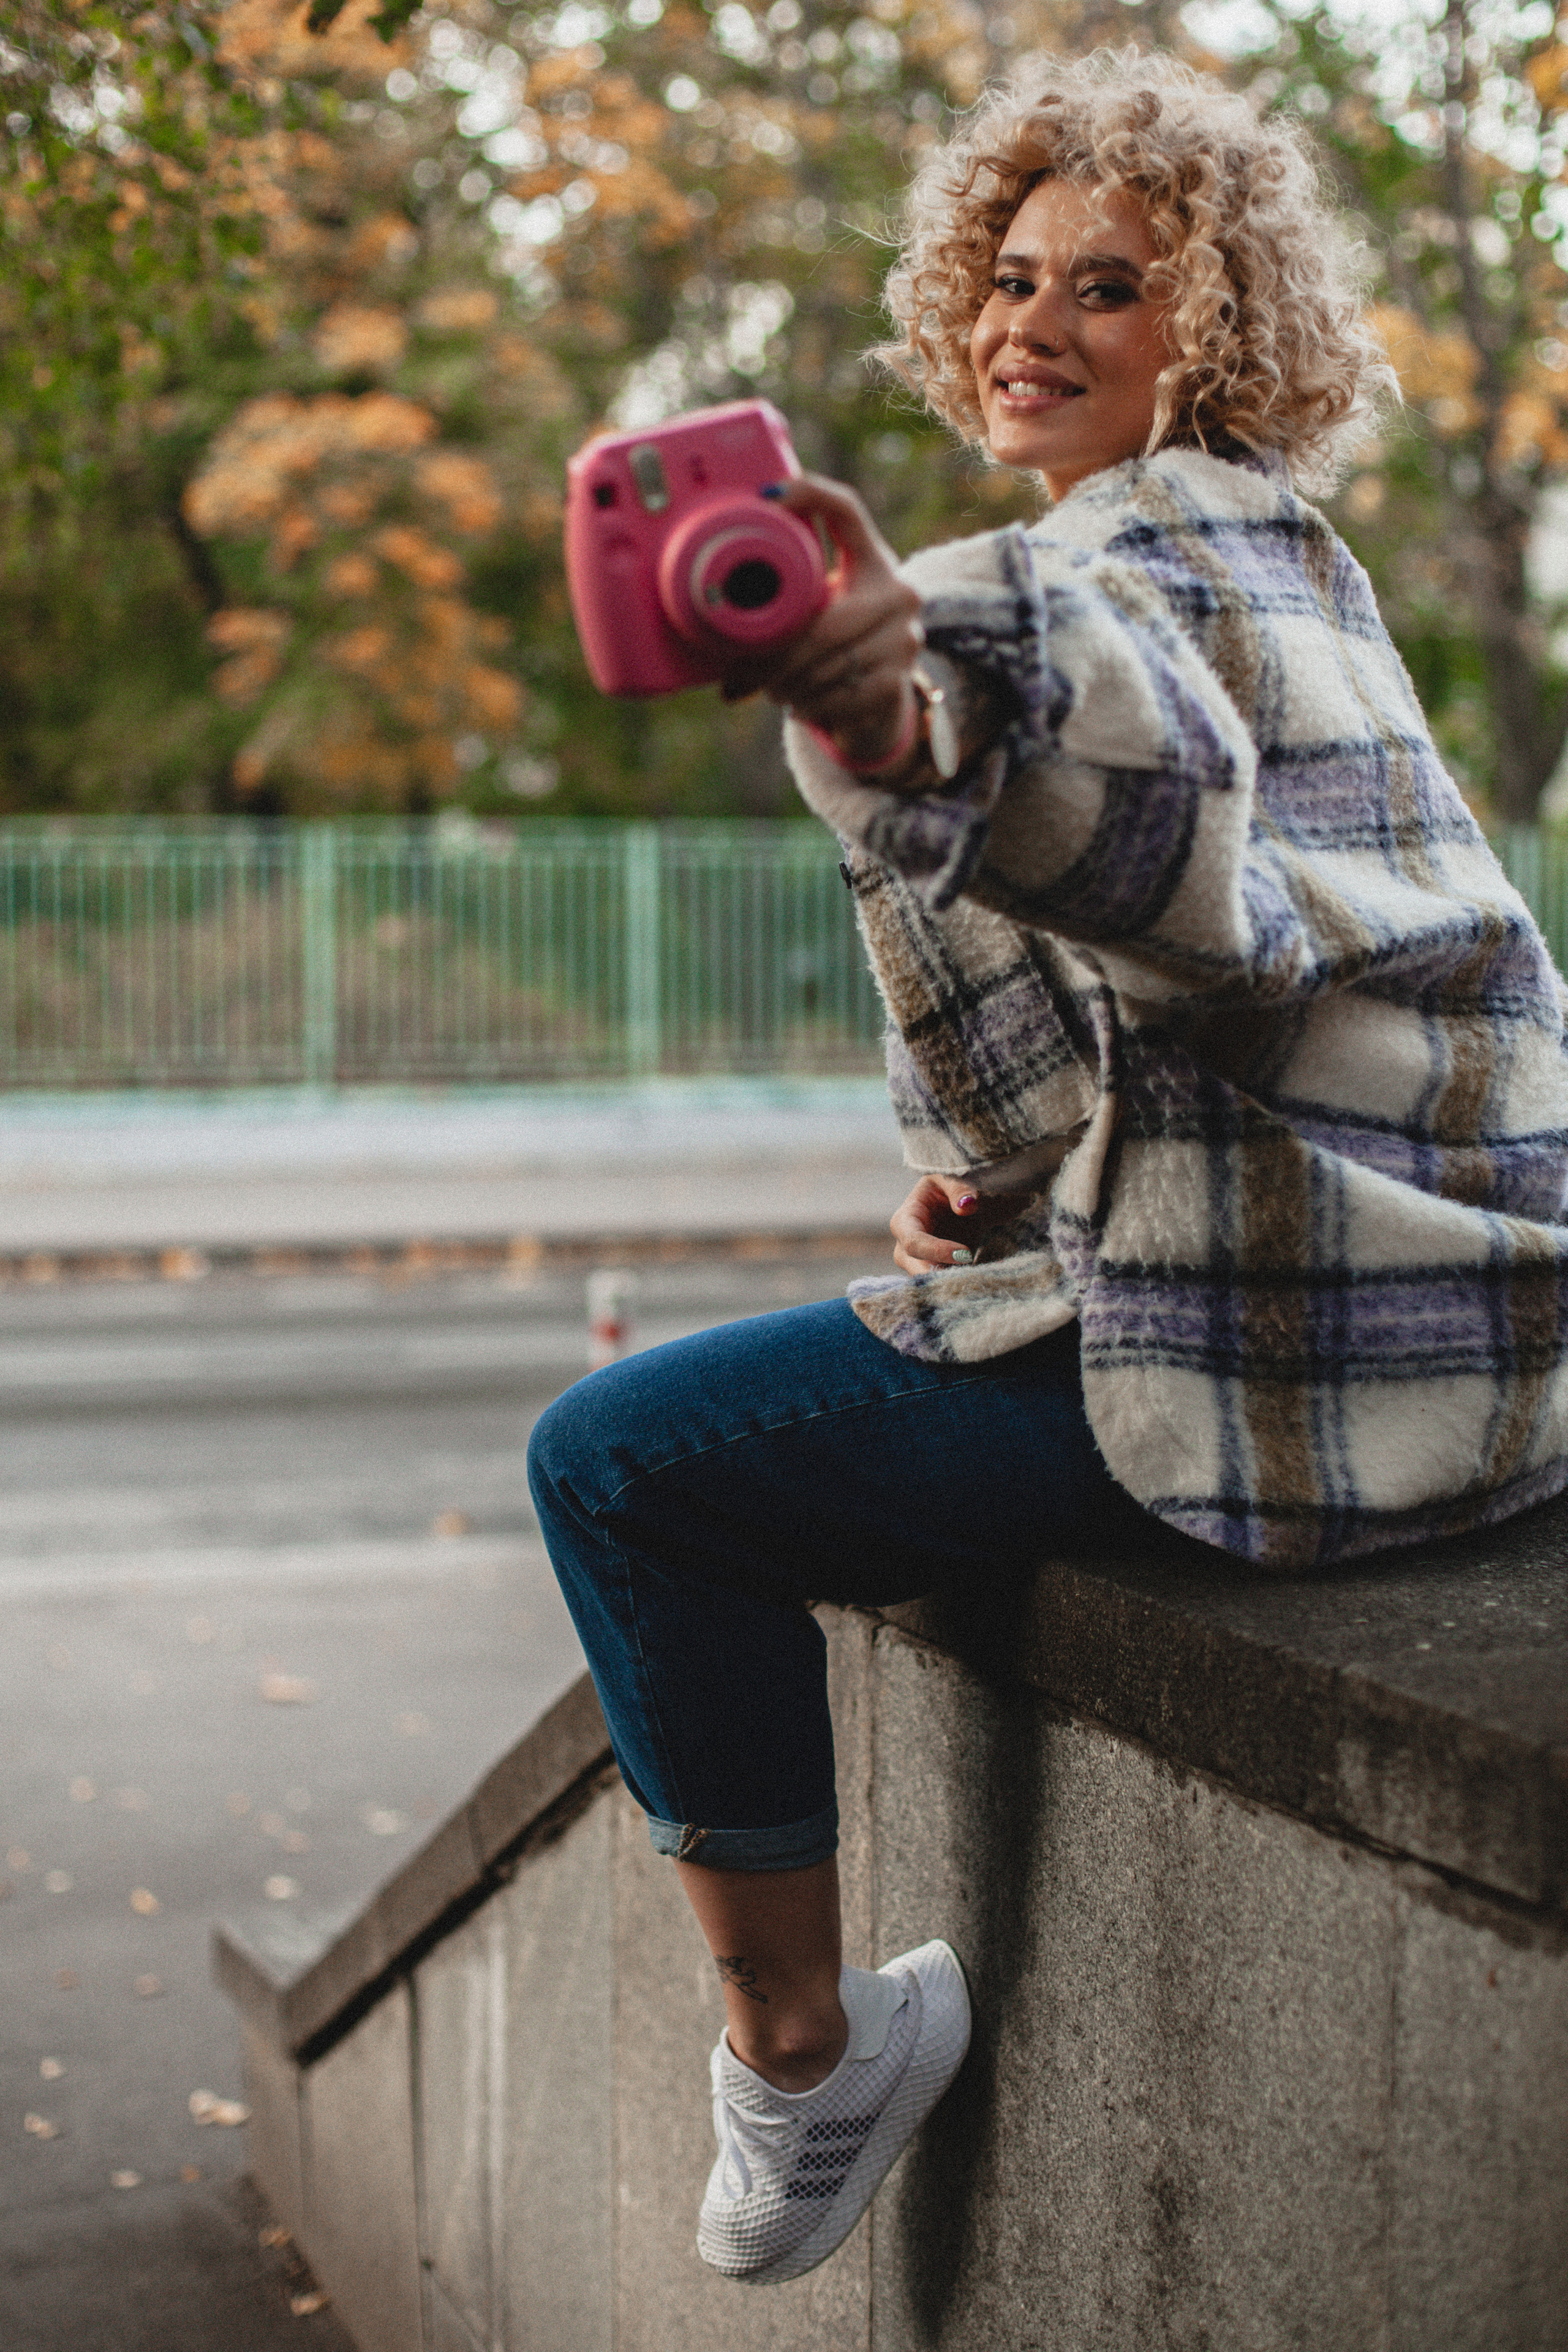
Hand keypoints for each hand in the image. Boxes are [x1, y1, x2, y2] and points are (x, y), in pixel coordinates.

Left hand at [722, 474, 924, 774]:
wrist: (879, 697)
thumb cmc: (833, 644)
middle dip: (778, 656)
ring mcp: (904, 638)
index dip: (809, 494)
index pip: (846, 511)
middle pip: (824, 623)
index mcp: (873, 560)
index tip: (765, 494)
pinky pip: (839, 696)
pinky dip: (811, 705)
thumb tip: (715, 634)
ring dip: (789, 683)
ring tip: (770, 688)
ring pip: (827, 665)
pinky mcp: (898, 682)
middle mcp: (898, 592)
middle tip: (744, 671)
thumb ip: (783, 603)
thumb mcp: (816, 611)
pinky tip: (800, 704)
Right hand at [890, 1174, 1016, 1275]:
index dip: (936, 1250)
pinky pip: (946, 1285)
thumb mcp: (952, 1177)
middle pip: (917, 1270)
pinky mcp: (938, 1273)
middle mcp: (907, 1247)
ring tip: (979, 1281)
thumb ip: (959, 1188)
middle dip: (942, 1276)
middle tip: (971, 1278)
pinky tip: (982, 1283)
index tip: (966, 1253)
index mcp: (905, 1220)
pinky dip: (964, 1285)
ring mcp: (921, 1263)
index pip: (913, 1242)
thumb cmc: (952, 1185)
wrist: (966, 1203)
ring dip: (954, 1284)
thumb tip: (966, 1206)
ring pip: (932, 1282)